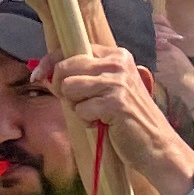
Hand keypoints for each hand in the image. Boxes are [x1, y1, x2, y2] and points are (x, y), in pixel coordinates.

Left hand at [48, 44, 185, 178]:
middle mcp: (118, 63)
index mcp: (116, 55)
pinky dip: (87, 121)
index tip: (37, 76)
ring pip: (70, 87)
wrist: (156, 145)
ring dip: (77, 106)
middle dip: (62, 89)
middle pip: (65, 68)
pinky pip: (81, 109)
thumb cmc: (128, 119)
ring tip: (95, 114)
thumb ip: (82, 77)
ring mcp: (118, 81)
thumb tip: (44, 74)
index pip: (70, 50)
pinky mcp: (116, 102)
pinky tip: (104, 124)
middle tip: (78, 104)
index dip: (50, 63)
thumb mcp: (108, 89)